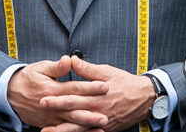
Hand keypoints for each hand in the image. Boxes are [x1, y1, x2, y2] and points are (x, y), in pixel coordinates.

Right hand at [8, 55, 109, 128]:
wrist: (9, 94)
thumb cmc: (27, 78)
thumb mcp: (40, 68)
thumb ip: (56, 67)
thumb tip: (68, 60)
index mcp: (51, 89)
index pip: (74, 88)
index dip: (90, 87)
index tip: (105, 86)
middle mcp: (52, 105)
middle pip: (74, 108)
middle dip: (91, 111)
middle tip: (107, 112)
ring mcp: (50, 116)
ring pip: (71, 122)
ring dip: (86, 124)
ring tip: (101, 125)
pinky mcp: (49, 123)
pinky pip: (65, 130)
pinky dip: (77, 131)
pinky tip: (89, 131)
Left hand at [41, 56, 156, 131]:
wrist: (145, 98)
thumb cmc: (126, 83)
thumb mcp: (107, 72)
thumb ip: (88, 69)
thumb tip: (72, 60)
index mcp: (96, 95)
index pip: (73, 96)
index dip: (57, 97)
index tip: (43, 96)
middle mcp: (97, 110)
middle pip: (73, 113)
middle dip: (56, 113)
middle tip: (41, 112)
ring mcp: (101, 122)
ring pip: (79, 128)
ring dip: (63, 130)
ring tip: (48, 131)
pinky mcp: (106, 129)